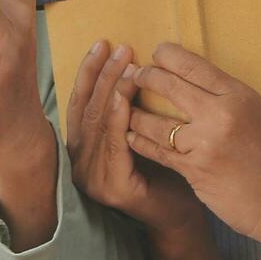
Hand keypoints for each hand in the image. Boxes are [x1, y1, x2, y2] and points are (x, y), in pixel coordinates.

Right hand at [67, 40, 204, 239]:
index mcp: (82, 150)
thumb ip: (128, 109)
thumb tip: (131, 64)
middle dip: (102, 74)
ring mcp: (92, 178)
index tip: (103, 44)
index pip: (82, 103)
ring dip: (111, 90)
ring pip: (99, 124)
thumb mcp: (140, 132)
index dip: (90, 73)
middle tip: (119, 48)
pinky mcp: (110, 188)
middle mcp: (79, 164)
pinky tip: (124, 97)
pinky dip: (118, 119)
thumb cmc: (165, 172)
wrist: (181, 216)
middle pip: (88, 109)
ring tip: (125, 64)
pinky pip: (113, 145)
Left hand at [122, 43, 260, 251]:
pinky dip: (140, 141)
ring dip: (133, 112)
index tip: (155, 54)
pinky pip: (156, 150)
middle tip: (131, 76)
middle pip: (169, 86)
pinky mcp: (193, 169)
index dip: (167, 56)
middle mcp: (220, 114)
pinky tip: (130, 135)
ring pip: (155, 120)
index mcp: (238, 95)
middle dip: (144, 78)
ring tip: (121, 107)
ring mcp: (204, 142)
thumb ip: (225, 98)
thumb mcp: (257, 114)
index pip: (194, 65)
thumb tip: (192, 82)